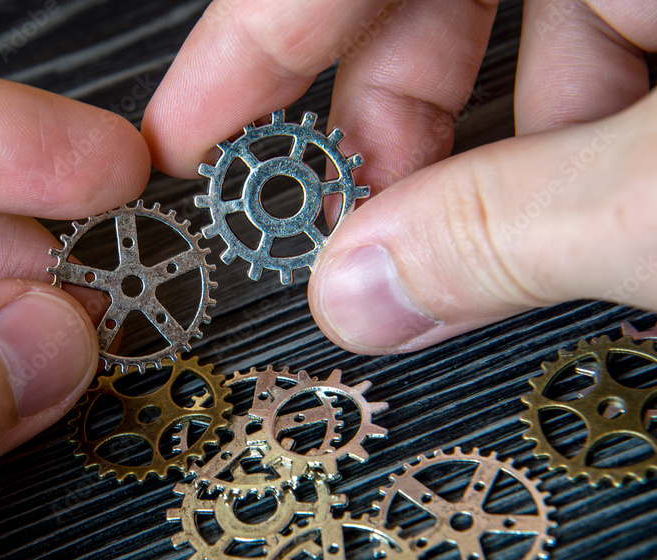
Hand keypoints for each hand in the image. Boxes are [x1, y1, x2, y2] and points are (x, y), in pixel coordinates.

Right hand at [143, 0, 656, 353]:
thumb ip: (508, 231)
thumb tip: (359, 289)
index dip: (250, 45)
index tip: (187, 135)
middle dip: (381, 126)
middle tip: (354, 233)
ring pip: (525, 38)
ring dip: (495, 160)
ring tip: (504, 255)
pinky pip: (605, 64)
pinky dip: (571, 156)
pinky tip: (592, 227)